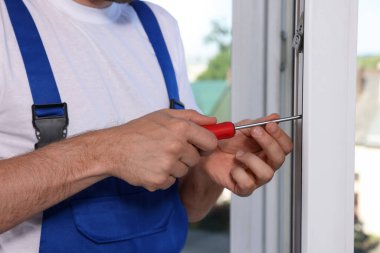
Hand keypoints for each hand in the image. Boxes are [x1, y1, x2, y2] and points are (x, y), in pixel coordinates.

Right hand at [95, 109, 217, 191]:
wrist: (113, 148)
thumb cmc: (139, 130)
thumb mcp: (165, 115)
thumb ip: (193, 116)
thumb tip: (214, 121)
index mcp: (181, 128)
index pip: (210, 142)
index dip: (206, 144)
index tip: (200, 145)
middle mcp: (176, 146)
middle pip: (196, 158)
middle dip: (187, 155)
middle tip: (168, 148)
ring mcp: (168, 165)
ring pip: (184, 171)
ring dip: (175, 166)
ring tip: (157, 156)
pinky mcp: (159, 180)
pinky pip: (171, 181)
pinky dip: (163, 176)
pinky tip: (151, 166)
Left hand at [201, 114, 292, 195]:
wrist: (207, 155)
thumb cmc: (226, 143)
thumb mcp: (241, 128)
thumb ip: (258, 123)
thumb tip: (275, 117)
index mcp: (267, 149)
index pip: (285, 145)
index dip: (280, 136)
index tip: (270, 125)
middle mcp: (265, 164)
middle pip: (280, 158)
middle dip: (269, 143)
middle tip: (255, 132)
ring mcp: (255, 178)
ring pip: (267, 173)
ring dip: (251, 160)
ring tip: (238, 154)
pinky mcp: (243, 188)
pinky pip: (248, 184)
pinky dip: (239, 173)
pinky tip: (232, 168)